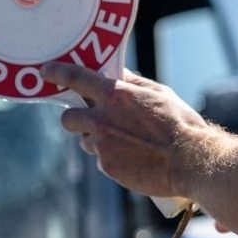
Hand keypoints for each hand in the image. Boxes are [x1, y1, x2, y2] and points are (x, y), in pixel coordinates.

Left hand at [41, 63, 206, 197]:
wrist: (190, 160)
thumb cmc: (179, 123)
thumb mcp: (159, 93)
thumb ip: (133, 83)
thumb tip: (118, 74)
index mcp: (115, 95)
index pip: (75, 77)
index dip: (56, 72)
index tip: (47, 71)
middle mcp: (101, 119)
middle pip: (68, 117)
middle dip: (76, 118)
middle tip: (92, 119)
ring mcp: (102, 144)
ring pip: (85, 140)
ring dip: (97, 139)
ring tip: (125, 141)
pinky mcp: (107, 166)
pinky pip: (101, 159)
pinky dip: (112, 157)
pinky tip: (133, 156)